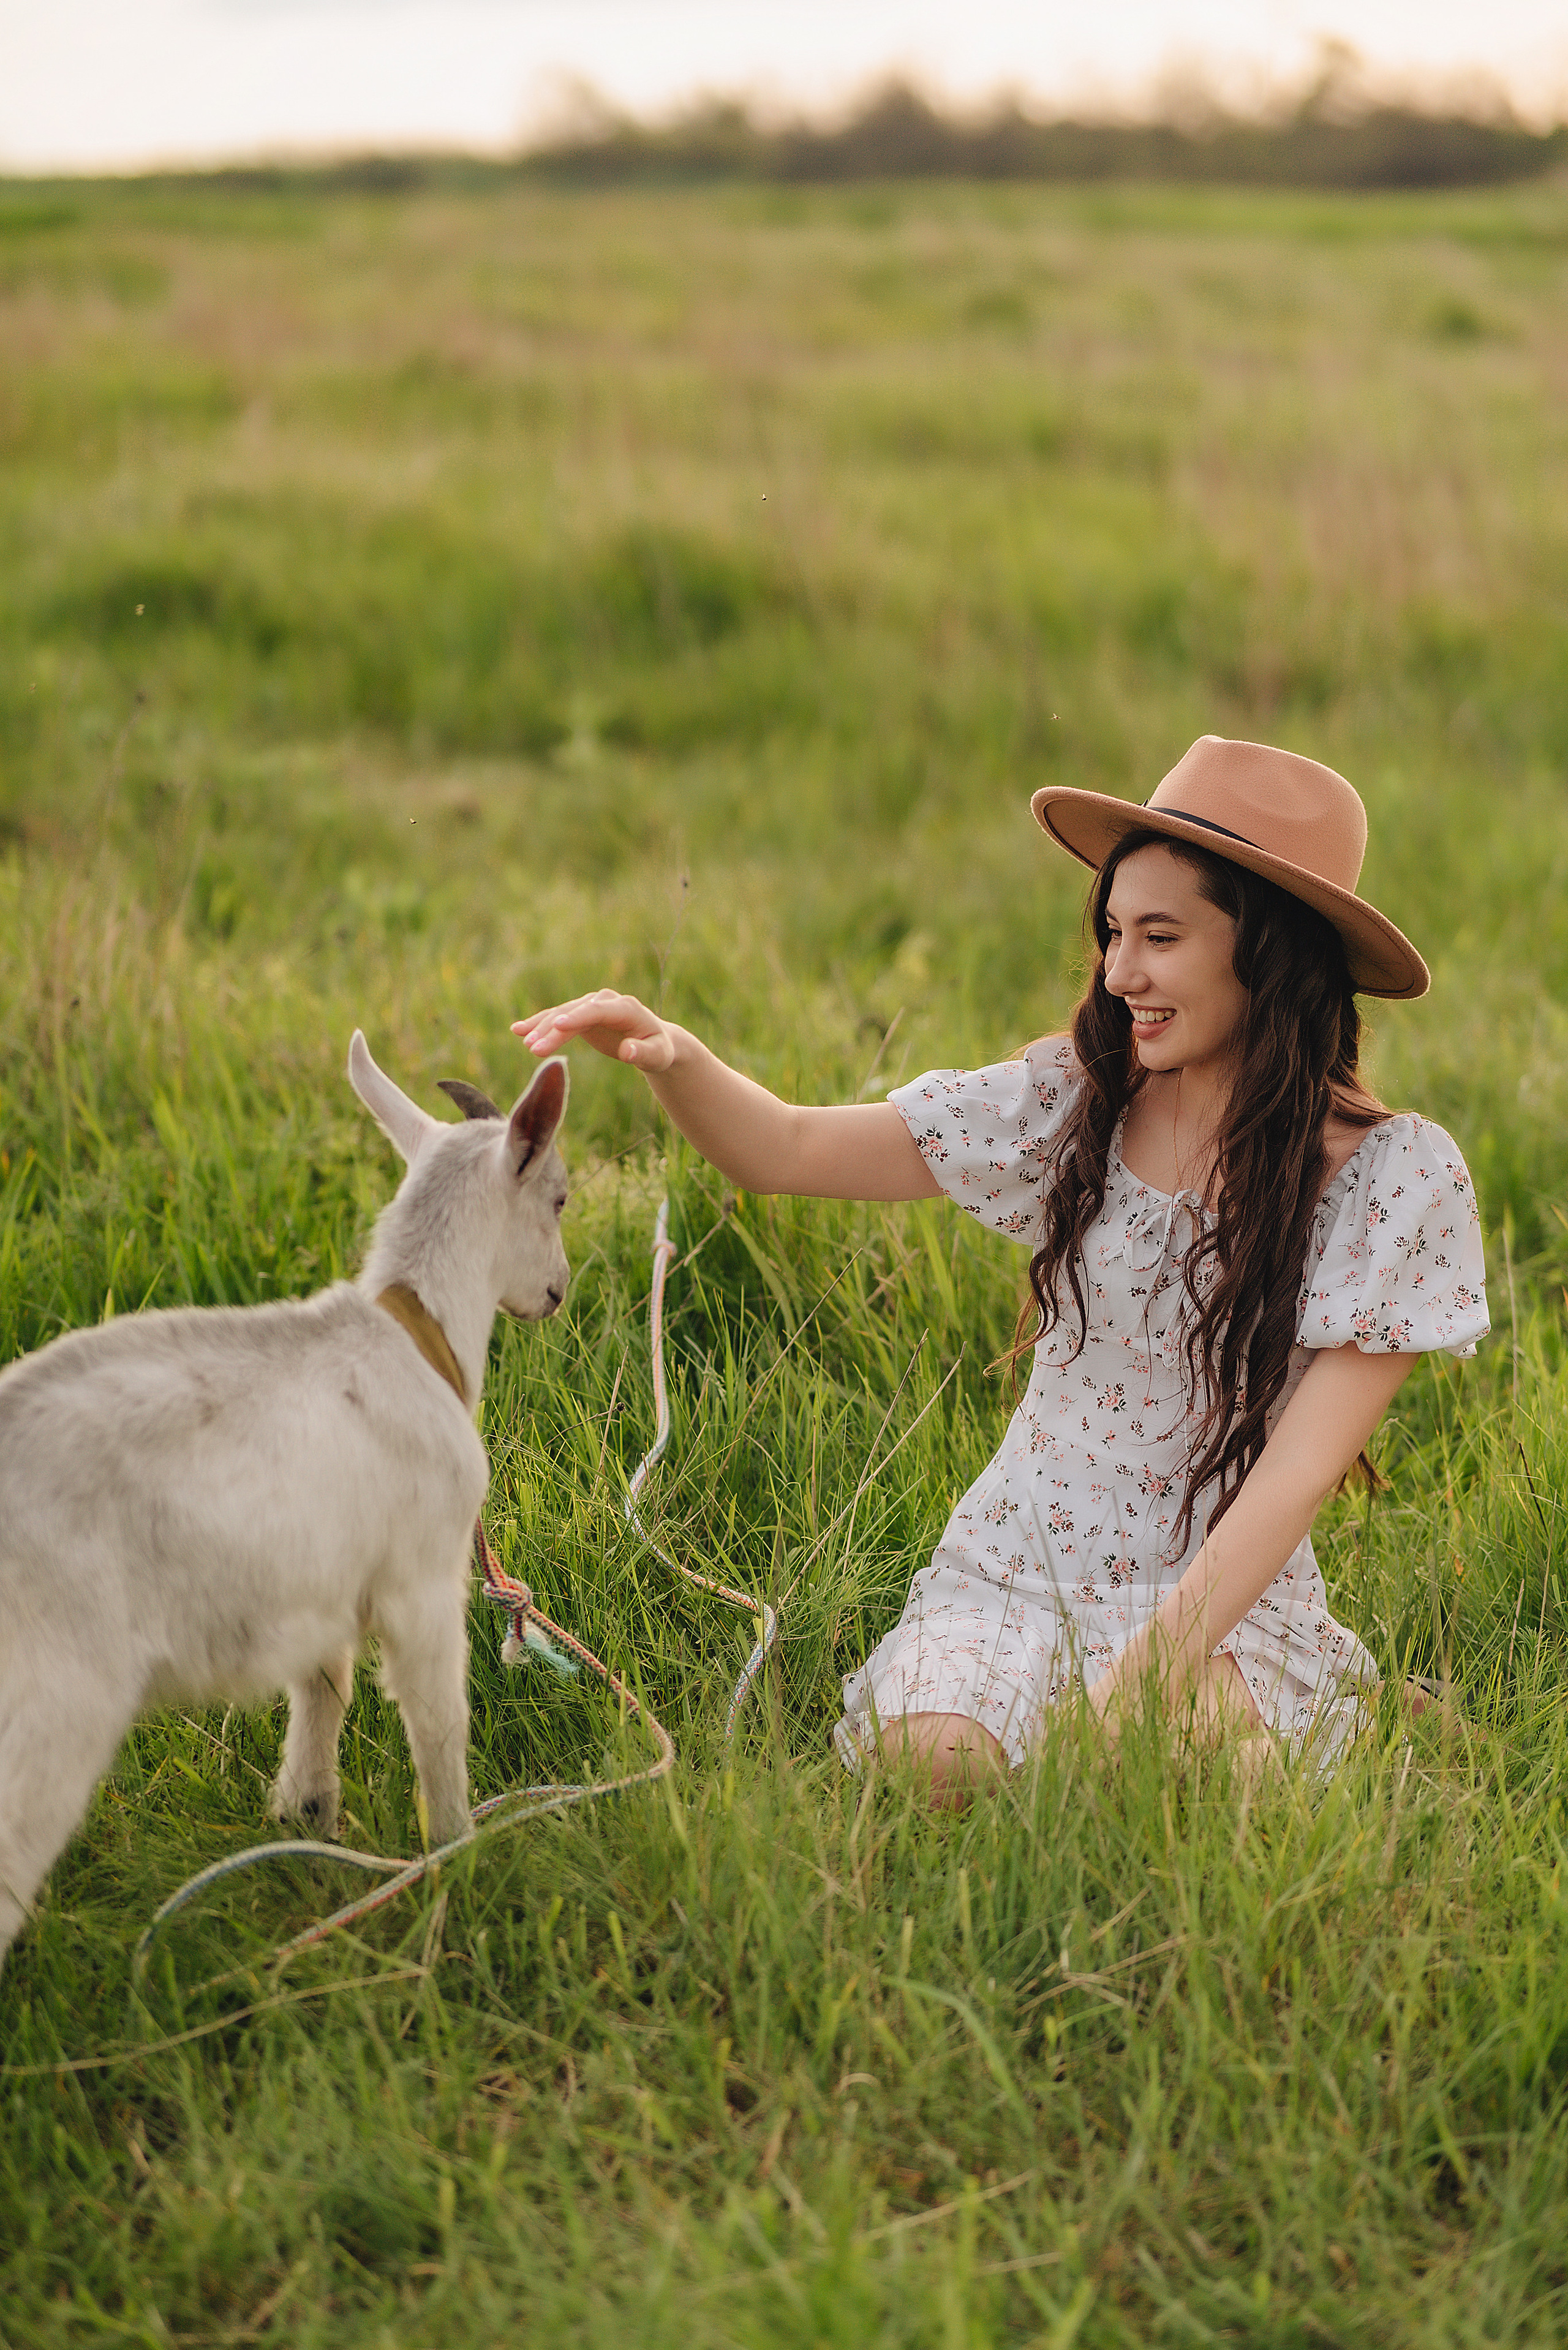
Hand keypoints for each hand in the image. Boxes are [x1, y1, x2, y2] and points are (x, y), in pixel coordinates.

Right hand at [512, 990, 676, 1073]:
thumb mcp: (657, 1055)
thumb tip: (627, 1051)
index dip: (577, 1018)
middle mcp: (605, 1002)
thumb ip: (643, 1053)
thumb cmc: (658, 1050)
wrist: (654, 1041)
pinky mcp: (581, 1015)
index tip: (556, 1026)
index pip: (597, 1010)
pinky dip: (539, 1024)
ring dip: (541, 1028)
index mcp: (625, 1008)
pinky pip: (557, 1019)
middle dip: (553, 1029)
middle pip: (574, 1013)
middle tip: (533, 1048)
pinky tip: (517, 1030)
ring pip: (562, 1015)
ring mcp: (591, 1006)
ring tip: (524, 1042)